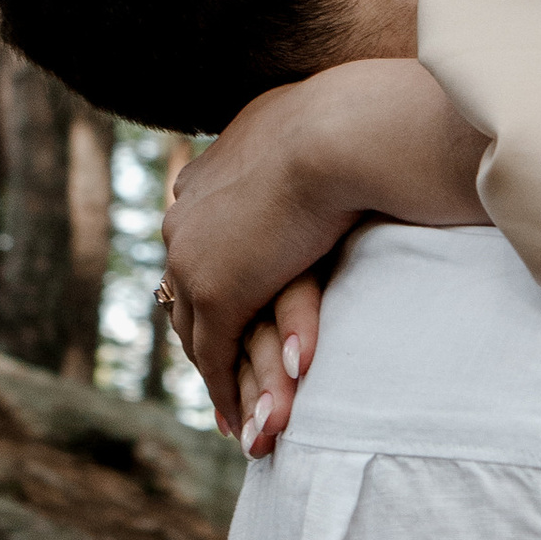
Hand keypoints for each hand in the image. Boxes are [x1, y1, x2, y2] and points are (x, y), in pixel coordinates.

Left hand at [160, 57, 485, 439]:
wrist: (342, 133)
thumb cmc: (355, 124)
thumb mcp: (318, 127)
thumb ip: (304, 140)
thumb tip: (328, 114)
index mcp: (208, 170)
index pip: (199, 239)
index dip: (214, 277)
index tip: (227, 304)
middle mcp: (186, 212)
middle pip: (186, 291)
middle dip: (205, 337)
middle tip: (222, 377)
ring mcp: (193, 256)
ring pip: (198, 333)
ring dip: (220, 378)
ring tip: (237, 417)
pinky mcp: (218, 294)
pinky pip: (215, 359)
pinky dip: (226, 395)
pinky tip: (242, 424)